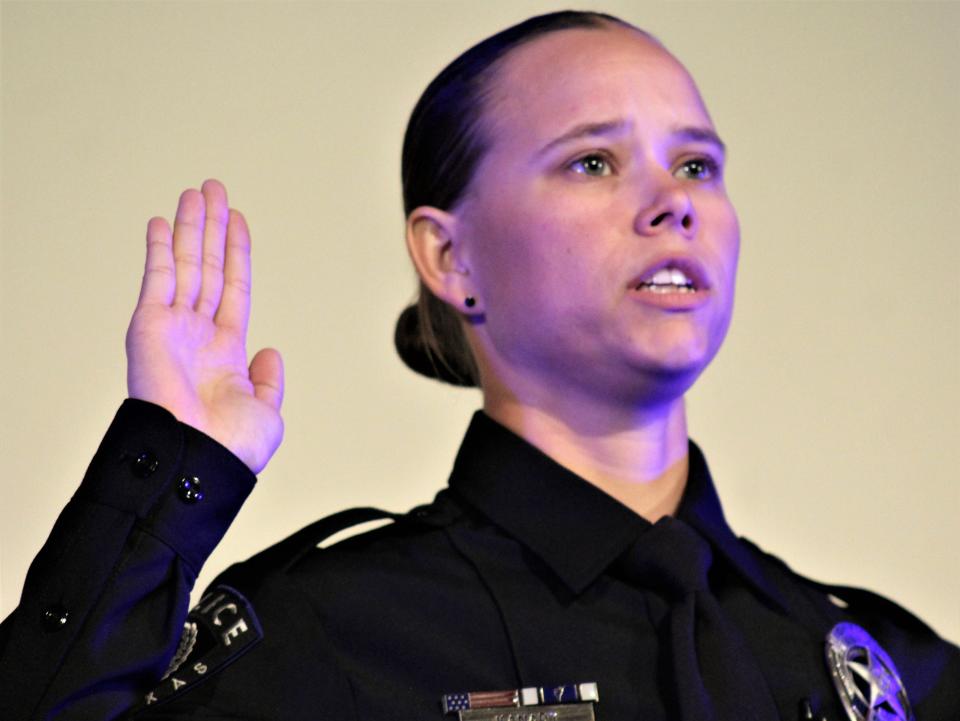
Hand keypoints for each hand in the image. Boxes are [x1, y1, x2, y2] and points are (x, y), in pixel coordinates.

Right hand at [126, 180, 283, 472]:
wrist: (199, 460)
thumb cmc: (232, 449)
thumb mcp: (267, 413)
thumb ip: (270, 381)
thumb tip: (270, 353)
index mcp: (225, 353)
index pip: (233, 289)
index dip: (236, 254)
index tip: (238, 221)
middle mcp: (196, 335)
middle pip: (207, 267)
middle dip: (212, 228)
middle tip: (215, 189)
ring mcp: (172, 328)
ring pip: (185, 265)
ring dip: (190, 227)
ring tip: (197, 191)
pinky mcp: (148, 326)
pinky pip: (157, 279)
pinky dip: (159, 250)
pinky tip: (162, 222)